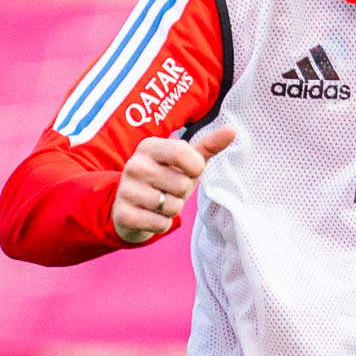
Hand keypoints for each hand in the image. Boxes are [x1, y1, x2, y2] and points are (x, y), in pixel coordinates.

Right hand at [109, 121, 232, 243]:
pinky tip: (151, 216)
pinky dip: (162, 224)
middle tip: (168, 191)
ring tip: (159, 204)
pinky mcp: (123, 214)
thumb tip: (232, 130)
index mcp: (149, 146)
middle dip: (182, 194)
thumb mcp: (185, 162)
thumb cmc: (164, 180)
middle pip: (182, 185)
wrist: (130, 208)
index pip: (184, 153)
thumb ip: (208, 146)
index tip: (187, 171)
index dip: (195, 168)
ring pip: (173, 207)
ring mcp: (126, 190)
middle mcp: (134, 165)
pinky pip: (161, 224)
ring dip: (172, 210)